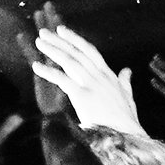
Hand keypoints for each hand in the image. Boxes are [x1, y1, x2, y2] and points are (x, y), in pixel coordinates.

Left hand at [31, 22, 146, 135]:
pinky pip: (62, 79)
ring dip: (53, 50)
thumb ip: (125, 81)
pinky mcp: (82, 94)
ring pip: (69, 61)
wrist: (125, 134)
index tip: (63, 30)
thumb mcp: (128, 96)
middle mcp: (99, 75)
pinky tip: (36, 66)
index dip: (76, 40)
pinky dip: (48, 71)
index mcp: (108, 75)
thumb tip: (127, 70)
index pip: (90, 51)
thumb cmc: (125, 119)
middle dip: (60, 41)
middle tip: (45, 32)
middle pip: (77, 52)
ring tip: (40, 42)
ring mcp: (90, 83)